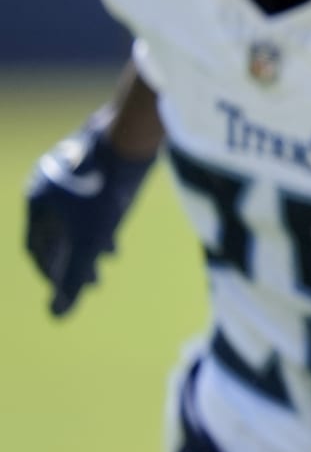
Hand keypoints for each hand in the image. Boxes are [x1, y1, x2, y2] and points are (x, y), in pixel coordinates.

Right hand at [24, 117, 153, 316]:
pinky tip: (119, 228)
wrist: (133, 136)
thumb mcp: (91, 240)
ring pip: (76, 215)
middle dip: (75, 260)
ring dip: (90, 241)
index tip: (67, 292)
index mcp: (37, 201)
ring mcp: (71, 170)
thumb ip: (74, 276)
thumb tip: (57, 315)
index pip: (36, 248)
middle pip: (57, 232)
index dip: (52, 274)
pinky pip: (91, 198)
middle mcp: (47, 183)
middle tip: (93, 283)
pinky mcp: (96, 161)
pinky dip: (102, 219)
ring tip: (110, 258)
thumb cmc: (107, 191)